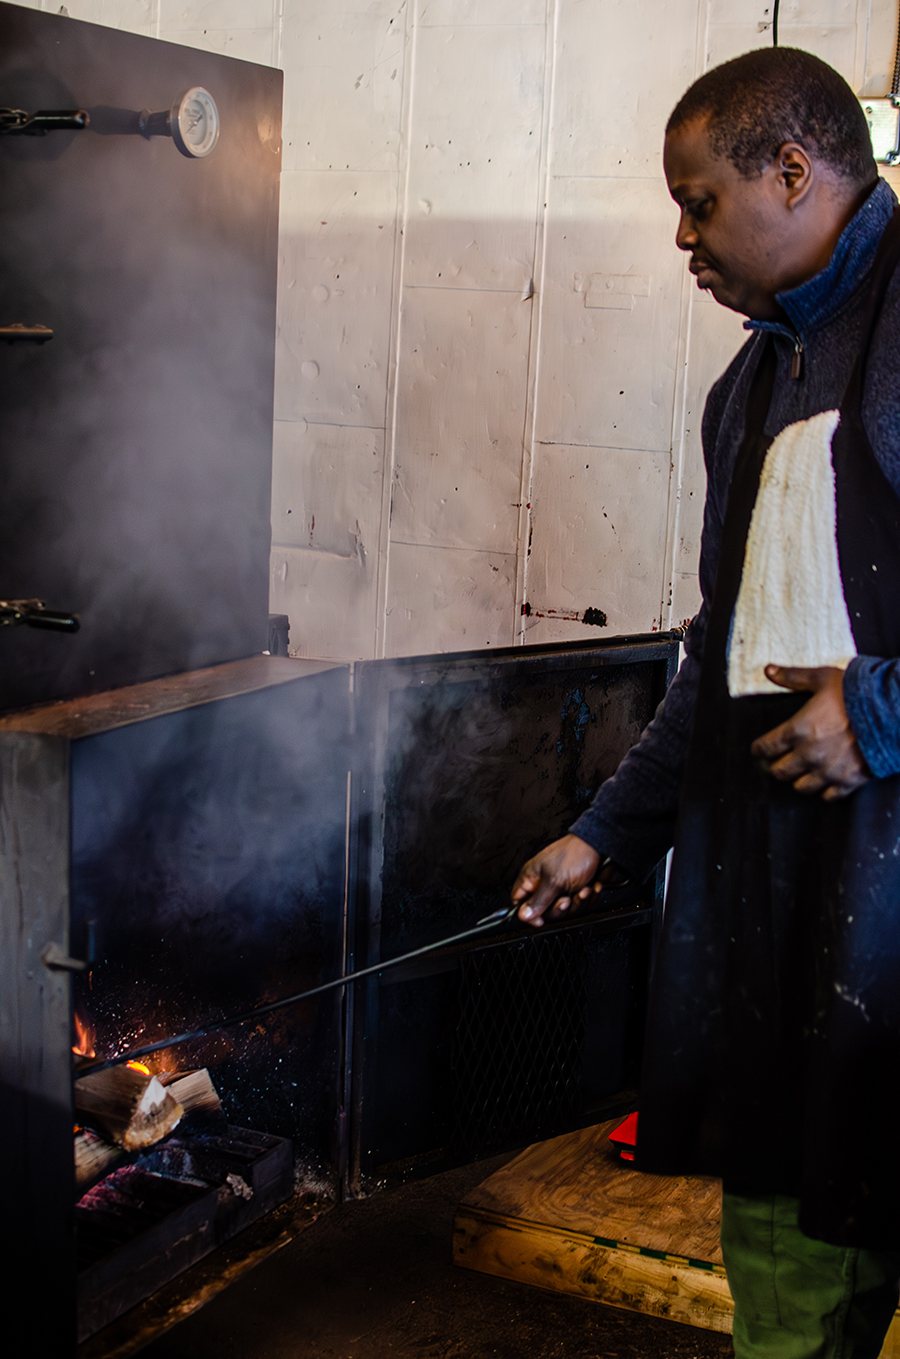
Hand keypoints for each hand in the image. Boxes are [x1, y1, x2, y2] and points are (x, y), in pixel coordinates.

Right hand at [511, 834, 625, 927]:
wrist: (600, 847)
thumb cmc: (574, 854)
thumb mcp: (554, 881)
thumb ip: (538, 901)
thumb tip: (523, 915)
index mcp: (531, 877)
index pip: (519, 903)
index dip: (529, 914)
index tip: (541, 919)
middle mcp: (544, 883)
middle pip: (544, 911)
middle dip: (559, 908)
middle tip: (566, 899)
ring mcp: (560, 887)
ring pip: (564, 910)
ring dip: (577, 902)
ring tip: (582, 889)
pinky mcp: (575, 890)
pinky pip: (578, 905)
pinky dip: (586, 898)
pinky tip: (590, 887)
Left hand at [750, 664, 869, 800]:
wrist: (890, 711)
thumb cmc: (855, 693)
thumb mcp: (822, 678)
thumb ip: (793, 677)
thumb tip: (768, 670)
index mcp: (797, 730)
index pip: (765, 748)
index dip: (758, 749)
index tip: (758, 749)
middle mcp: (809, 755)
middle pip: (779, 772)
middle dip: (774, 767)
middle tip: (775, 763)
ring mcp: (828, 771)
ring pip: (801, 788)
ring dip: (797, 780)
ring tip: (800, 772)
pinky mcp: (847, 781)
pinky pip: (828, 796)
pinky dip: (823, 791)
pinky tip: (824, 782)